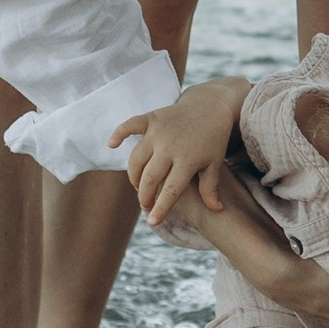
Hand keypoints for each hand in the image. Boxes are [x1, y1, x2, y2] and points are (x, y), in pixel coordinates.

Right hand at [115, 80, 243, 224]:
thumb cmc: (214, 139)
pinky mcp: (151, 117)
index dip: (160, 208)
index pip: (170, 191)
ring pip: (136, 159)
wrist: (211, 105)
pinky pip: (130, 125)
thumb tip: (217, 211)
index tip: (153, 222)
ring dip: (133, 176)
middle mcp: (170, 146)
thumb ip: (211, 188)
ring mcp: (158, 131)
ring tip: (139, 186)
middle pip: (149, 178)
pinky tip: (111, 145)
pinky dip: (119, 133)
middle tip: (145, 205)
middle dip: (144, 196)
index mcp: (188, 160)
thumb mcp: (215, 163)